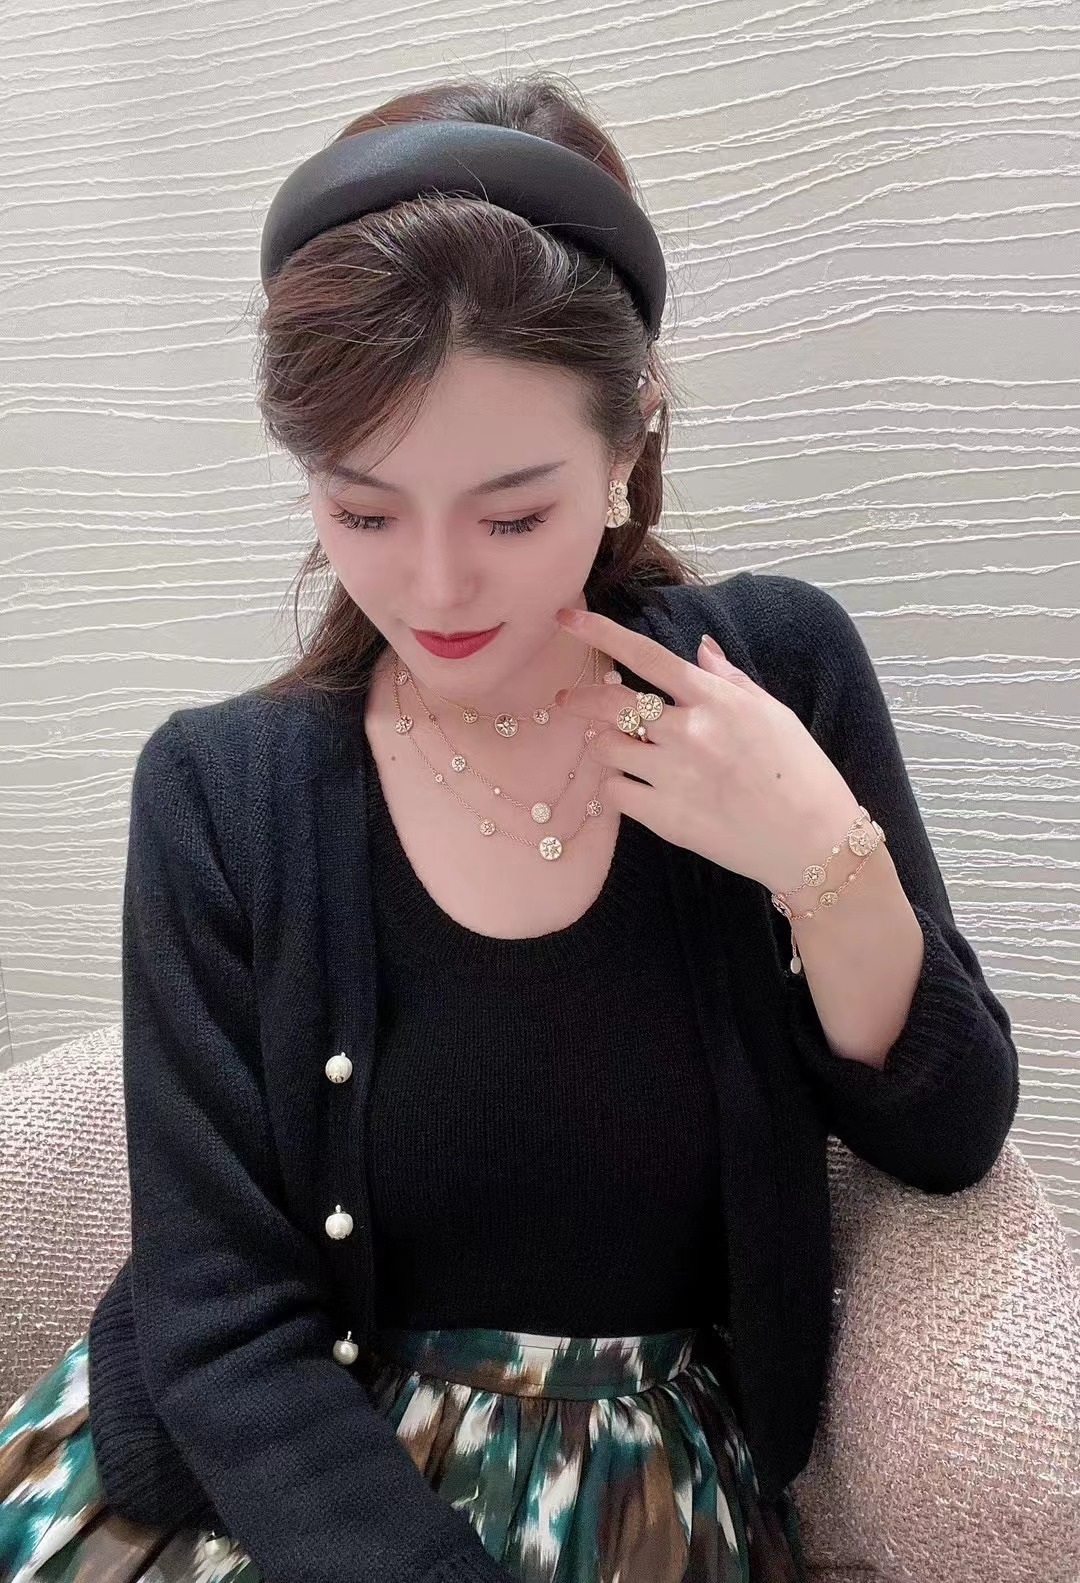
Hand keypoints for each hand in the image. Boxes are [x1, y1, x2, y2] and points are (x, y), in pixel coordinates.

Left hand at [552, 606, 863, 895]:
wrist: (813, 841)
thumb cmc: (801, 773)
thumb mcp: (774, 714)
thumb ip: (730, 679)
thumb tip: (702, 647)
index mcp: (716, 700)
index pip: (647, 656)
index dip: (601, 634)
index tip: (567, 620)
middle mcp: (688, 732)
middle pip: (611, 704)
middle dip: (579, 699)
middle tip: (567, 702)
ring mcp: (672, 775)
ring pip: (606, 748)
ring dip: (605, 746)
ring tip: (622, 754)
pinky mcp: (663, 817)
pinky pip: (614, 792)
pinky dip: (616, 788)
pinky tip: (633, 789)